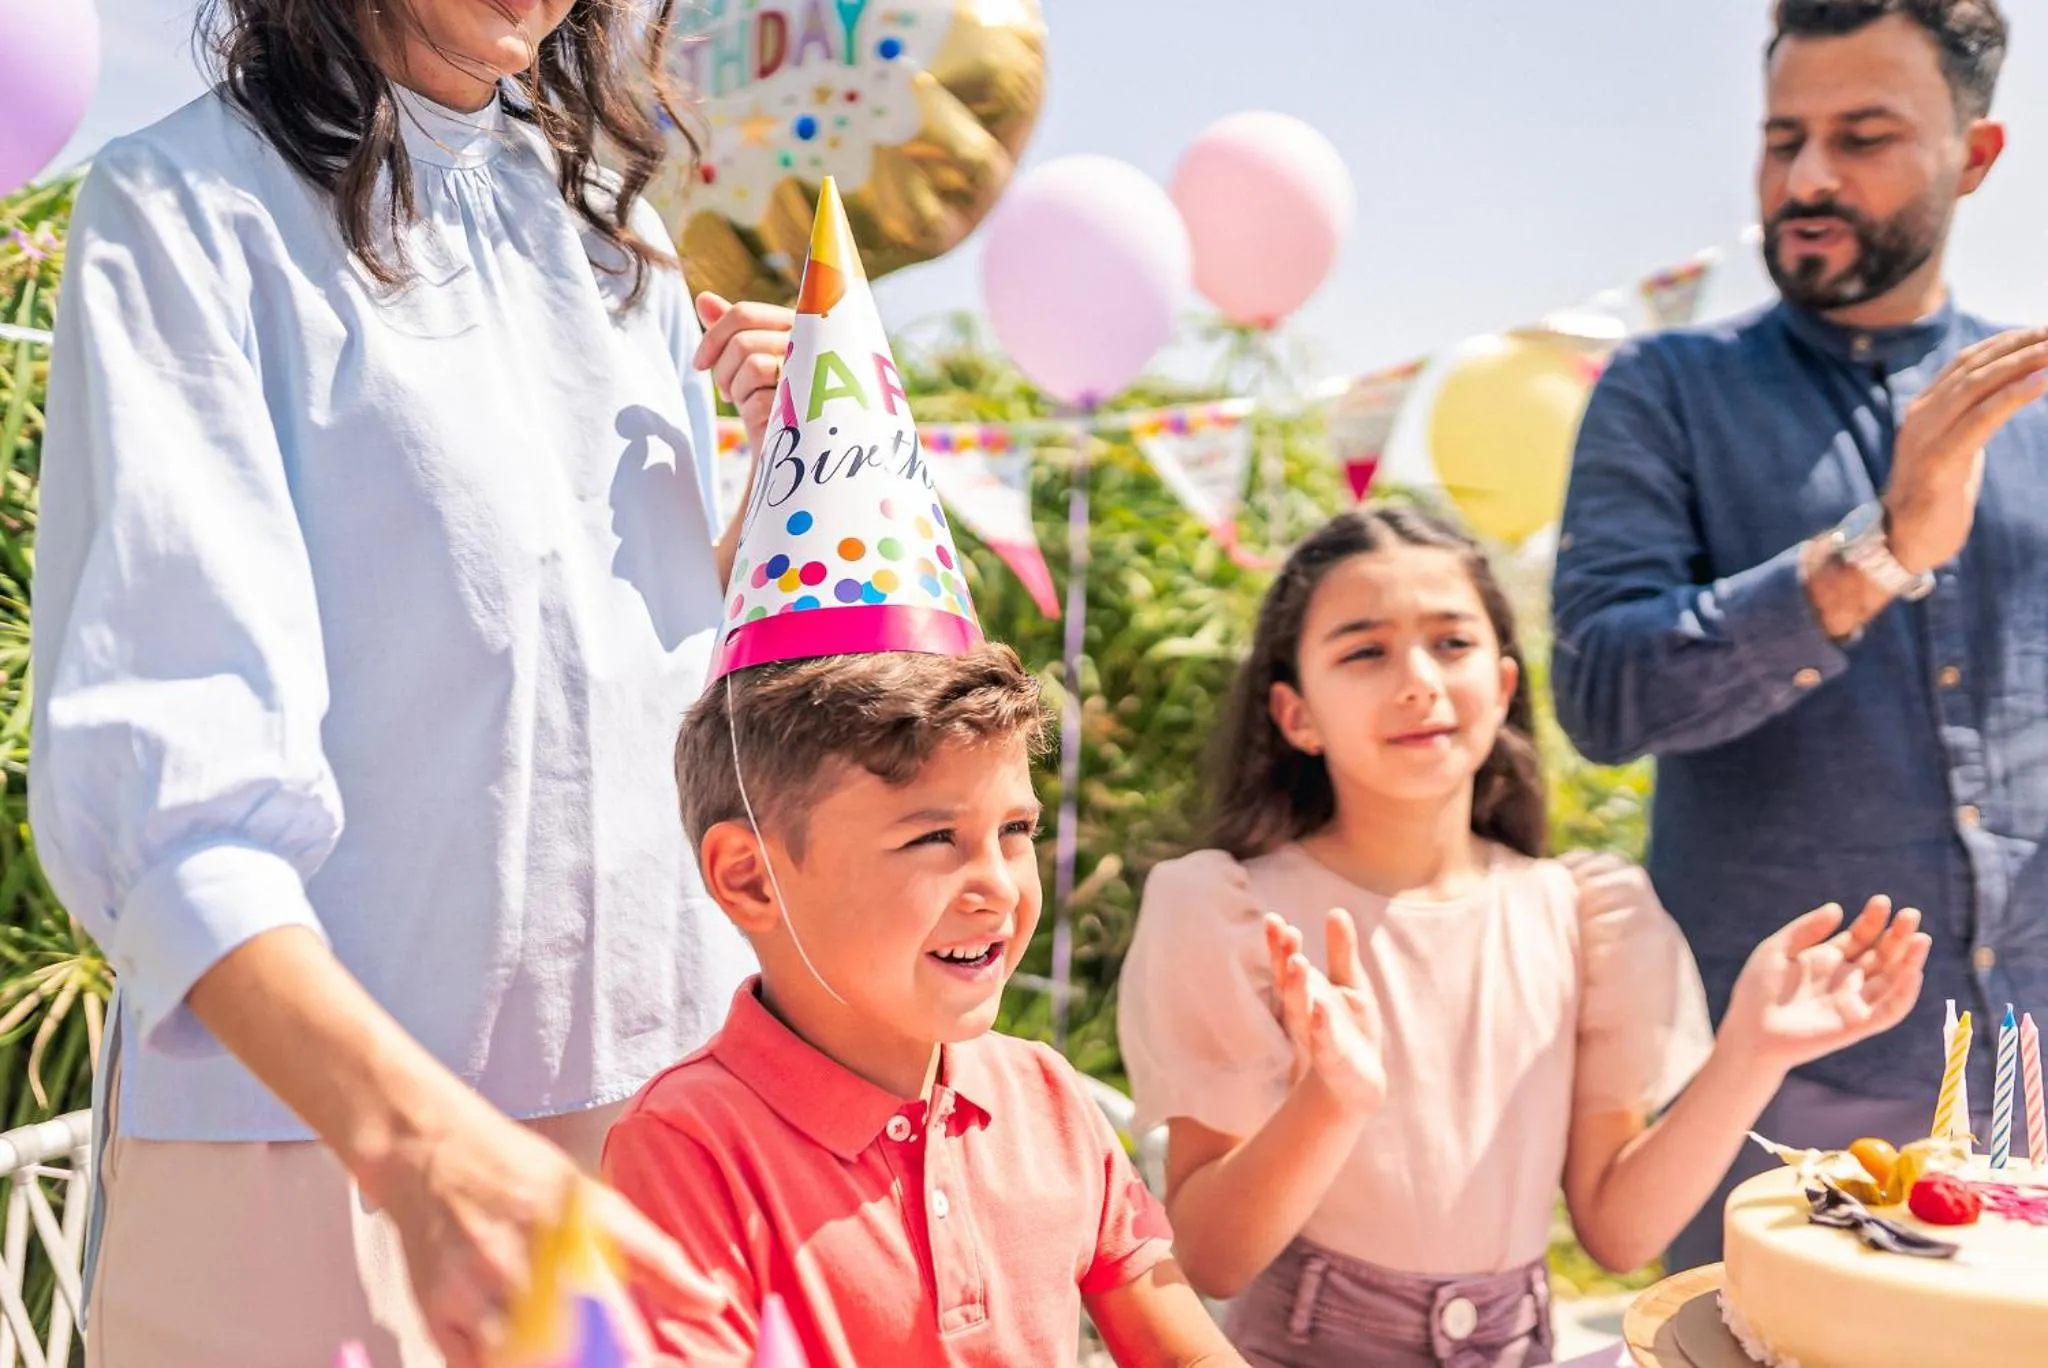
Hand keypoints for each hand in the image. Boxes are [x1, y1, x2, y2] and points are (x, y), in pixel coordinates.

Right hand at [365, 1102, 721, 1366]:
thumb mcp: (600, 1203)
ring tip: (573, 1351)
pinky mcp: (435, 1318)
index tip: (659, 1362)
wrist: (430, 1152)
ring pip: (523, 1366)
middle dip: (599, 1360)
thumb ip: (658, 1259)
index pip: (621, 1333)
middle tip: (614, 1354)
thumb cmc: (524, 1177)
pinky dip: (505, 1366)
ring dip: (553, 1364)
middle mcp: (520, 1274)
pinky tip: (528, 1353)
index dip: (639, 1358)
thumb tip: (712, 1303)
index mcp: (574, 1243)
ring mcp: (472, 1301)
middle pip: (573, 1358)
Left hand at [694, 292, 795, 460]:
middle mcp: (807, 342)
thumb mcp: (745, 360)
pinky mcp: (807, 402)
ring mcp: (811, 370)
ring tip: (748, 400)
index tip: (699, 364)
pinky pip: (760, 399)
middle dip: (723, 371)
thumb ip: (728, 328)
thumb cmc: (769, 394)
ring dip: (739, 390)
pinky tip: (764, 417)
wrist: (795, 440)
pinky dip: (752, 411)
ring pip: (753, 366)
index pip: (743, 314)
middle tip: (729, 391)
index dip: (713, 338)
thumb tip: (704, 299)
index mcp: (793, 324)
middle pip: (742, 342)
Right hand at [1266, 910, 1385, 1116]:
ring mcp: (1316, 1036)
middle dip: (1284, 957)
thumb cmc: (1349, 1029)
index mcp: (1305, 992)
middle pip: (1288, 982)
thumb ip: (1341, 951)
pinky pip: (1325, 1042)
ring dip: (1297, 986)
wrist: (1358, 1084)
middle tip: (1283, 930)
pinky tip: (1320, 1008)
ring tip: (1299, 961)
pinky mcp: (1334, 1059)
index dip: (1278, 944)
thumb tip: (1335, 910)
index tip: (1274, 919)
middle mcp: (1303, 1012)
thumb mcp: (1349, 984)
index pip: (1286, 964)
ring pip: (1301, 1010)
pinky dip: (1321, 1026)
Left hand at [1721, 896, 1930, 1076]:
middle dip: (1898, 935)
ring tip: (1921, 938)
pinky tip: (1913, 973)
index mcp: (1830, 958)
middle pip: (1882, 954)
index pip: (1861, 936)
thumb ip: (1806, 929)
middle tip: (1910, 914)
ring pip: (1892, 980)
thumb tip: (1838, 908)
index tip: (1881, 901)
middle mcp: (1848, 978)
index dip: (1873, 919)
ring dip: (1909, 961)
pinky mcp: (1857, 1024)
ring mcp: (1854, 1001)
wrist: (1750, 1029)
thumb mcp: (1778, 949)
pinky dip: (1904, 994)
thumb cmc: (1758, 989)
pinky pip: (1888, 1010)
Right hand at [1883, 325, 2047, 575]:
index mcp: (1922, 411)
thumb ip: (1967, 424)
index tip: (2040, 331)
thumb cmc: (1934, 502)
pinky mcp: (1939, 462)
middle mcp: (1921, 417)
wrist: (1901, 544)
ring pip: (1977, 386)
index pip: (1965, 363)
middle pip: (1974, 367)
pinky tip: (2041, 382)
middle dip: (2018, 345)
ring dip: (2021, 363)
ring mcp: (1926, 438)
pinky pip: (1981, 419)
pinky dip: (2013, 396)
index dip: (2004, 343)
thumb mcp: (1953, 453)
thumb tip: (1998, 403)